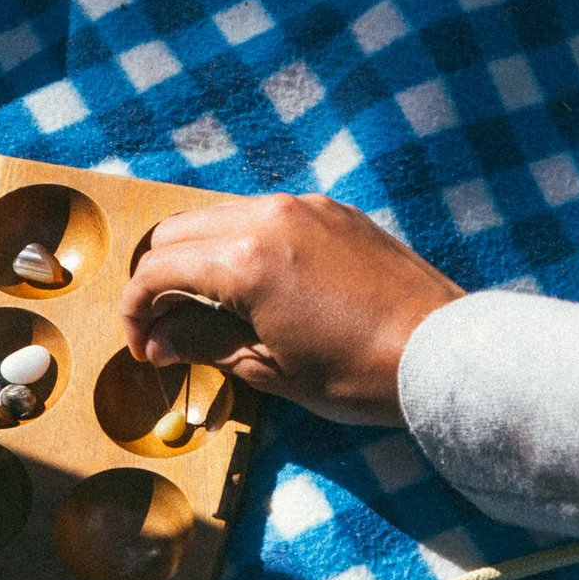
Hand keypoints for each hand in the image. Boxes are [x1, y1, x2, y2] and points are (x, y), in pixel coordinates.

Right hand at [120, 193, 465, 425]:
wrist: (442, 353)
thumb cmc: (356, 372)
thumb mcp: (267, 368)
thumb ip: (201, 344)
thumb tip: (156, 342)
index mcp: (244, 261)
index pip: (156, 271)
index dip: (135, 311)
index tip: (143, 347)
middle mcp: (267, 217)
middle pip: (175, 233)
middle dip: (157, 279)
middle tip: (164, 326)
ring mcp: (302, 207)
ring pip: (217, 217)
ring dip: (197, 258)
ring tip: (207, 308)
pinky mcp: (331, 210)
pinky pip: (263, 216)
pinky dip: (239, 245)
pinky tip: (254, 287)